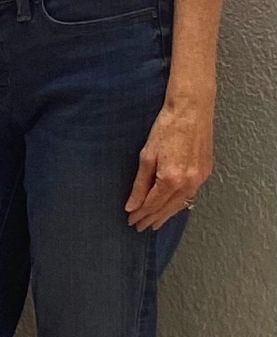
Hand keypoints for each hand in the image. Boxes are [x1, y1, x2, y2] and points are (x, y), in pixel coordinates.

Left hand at [125, 92, 213, 230]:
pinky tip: (172, 206)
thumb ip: (140, 184)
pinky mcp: (206, 172)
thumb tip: (132, 206)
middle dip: (152, 218)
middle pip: (167, 208)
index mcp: (171, 179)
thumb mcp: (147, 156)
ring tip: (154, 223)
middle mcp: (188, 183)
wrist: (192, 110)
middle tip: (139, 227)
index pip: (152, 204)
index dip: (140, 214)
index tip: (130, 220)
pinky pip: (190, 194)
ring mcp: (200, 179)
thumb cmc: (167, 128)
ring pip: (181, 204)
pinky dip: (179, 203)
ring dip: (166, 214)